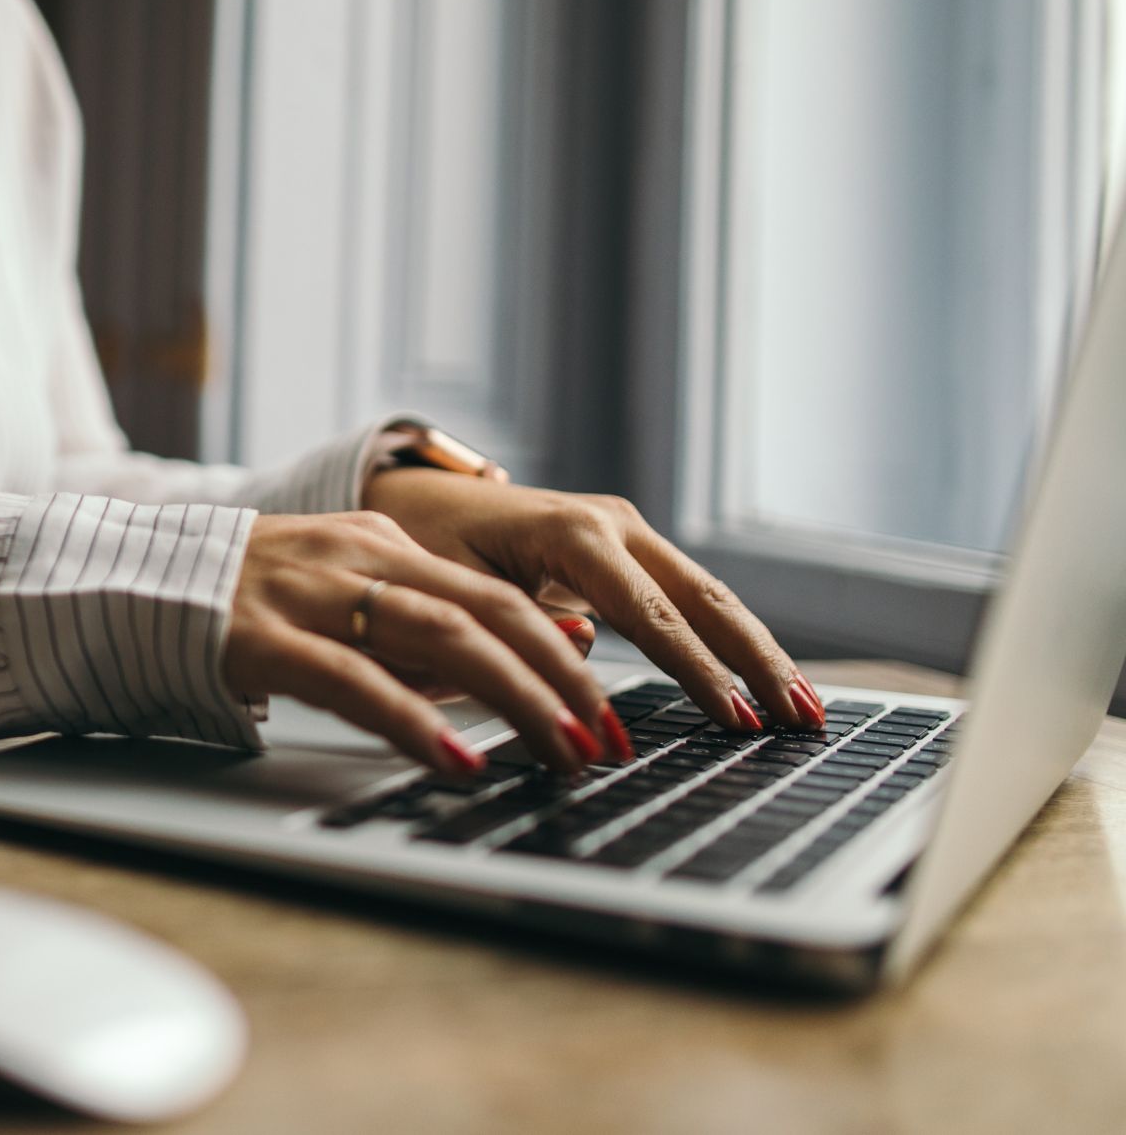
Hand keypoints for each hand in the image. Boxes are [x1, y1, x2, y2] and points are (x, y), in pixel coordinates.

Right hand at [222, 512, 630, 776]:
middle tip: (606, 740)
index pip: (496, 593)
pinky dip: (414, 721)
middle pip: (485, 610)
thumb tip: (550, 649)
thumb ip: (427, 632)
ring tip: (558, 751)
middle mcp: (351, 556)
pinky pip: (351, 679)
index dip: (563, 652)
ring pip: (437, 635)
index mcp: (379, 545)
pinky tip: (455, 760)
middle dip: (559, 679)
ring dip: (513, 697)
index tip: (610, 710)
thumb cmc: (238, 611)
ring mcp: (305, 593)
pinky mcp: (257, 638)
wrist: (116, 587)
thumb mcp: (343, 606)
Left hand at [362, 468, 825, 733]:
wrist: (418, 501)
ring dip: (759, 654)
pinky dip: (729, 641)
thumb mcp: (456, 589)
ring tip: (803, 711)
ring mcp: (627, 532)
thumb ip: (517, 623)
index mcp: (571, 533)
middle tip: (800, 721)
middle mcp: (612, 524)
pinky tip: (761, 683)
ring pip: (709, 597)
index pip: (649, 614)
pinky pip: (688, 599)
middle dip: (756, 662)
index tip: (732, 718)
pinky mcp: (629, 550)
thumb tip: (589, 648)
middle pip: (704, 599)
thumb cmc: (426, 547)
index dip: (695, 671)